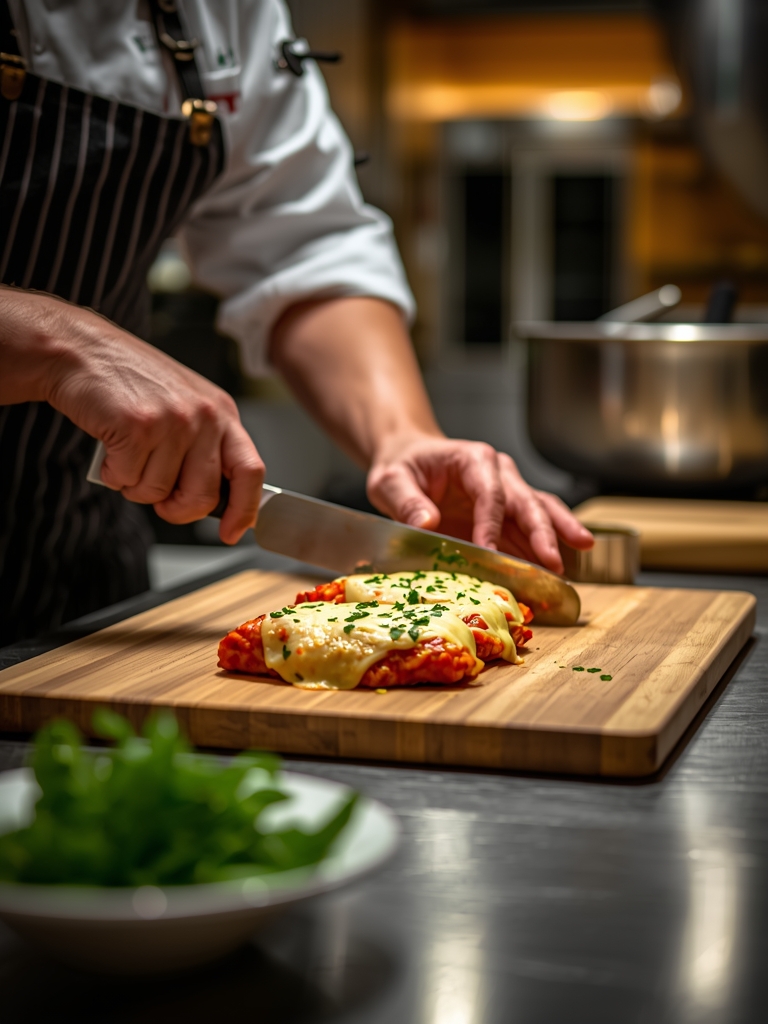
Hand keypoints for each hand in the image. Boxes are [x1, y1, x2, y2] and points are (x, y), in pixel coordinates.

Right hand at [0, 288, 262, 543]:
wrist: (81, 351)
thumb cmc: (129, 382)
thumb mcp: (184, 407)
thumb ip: (204, 448)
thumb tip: (212, 501)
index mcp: (223, 412)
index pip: (250, 471)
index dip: (244, 510)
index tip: (232, 533)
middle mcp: (206, 416)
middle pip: (203, 496)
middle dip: (175, 508)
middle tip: (158, 496)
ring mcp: (174, 421)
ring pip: (158, 492)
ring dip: (135, 485)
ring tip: (127, 451)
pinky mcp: (139, 427)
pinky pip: (127, 480)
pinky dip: (112, 473)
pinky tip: (110, 445)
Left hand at [366, 433, 592, 573]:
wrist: (408, 461)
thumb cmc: (401, 468)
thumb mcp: (391, 481)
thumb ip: (406, 502)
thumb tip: (426, 523)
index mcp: (473, 460)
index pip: (490, 494)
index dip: (491, 524)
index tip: (489, 551)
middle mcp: (499, 473)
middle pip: (526, 501)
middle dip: (543, 532)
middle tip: (554, 560)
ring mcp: (508, 492)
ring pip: (541, 510)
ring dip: (560, 532)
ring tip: (584, 547)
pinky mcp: (508, 513)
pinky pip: (531, 528)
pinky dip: (547, 545)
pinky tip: (562, 563)